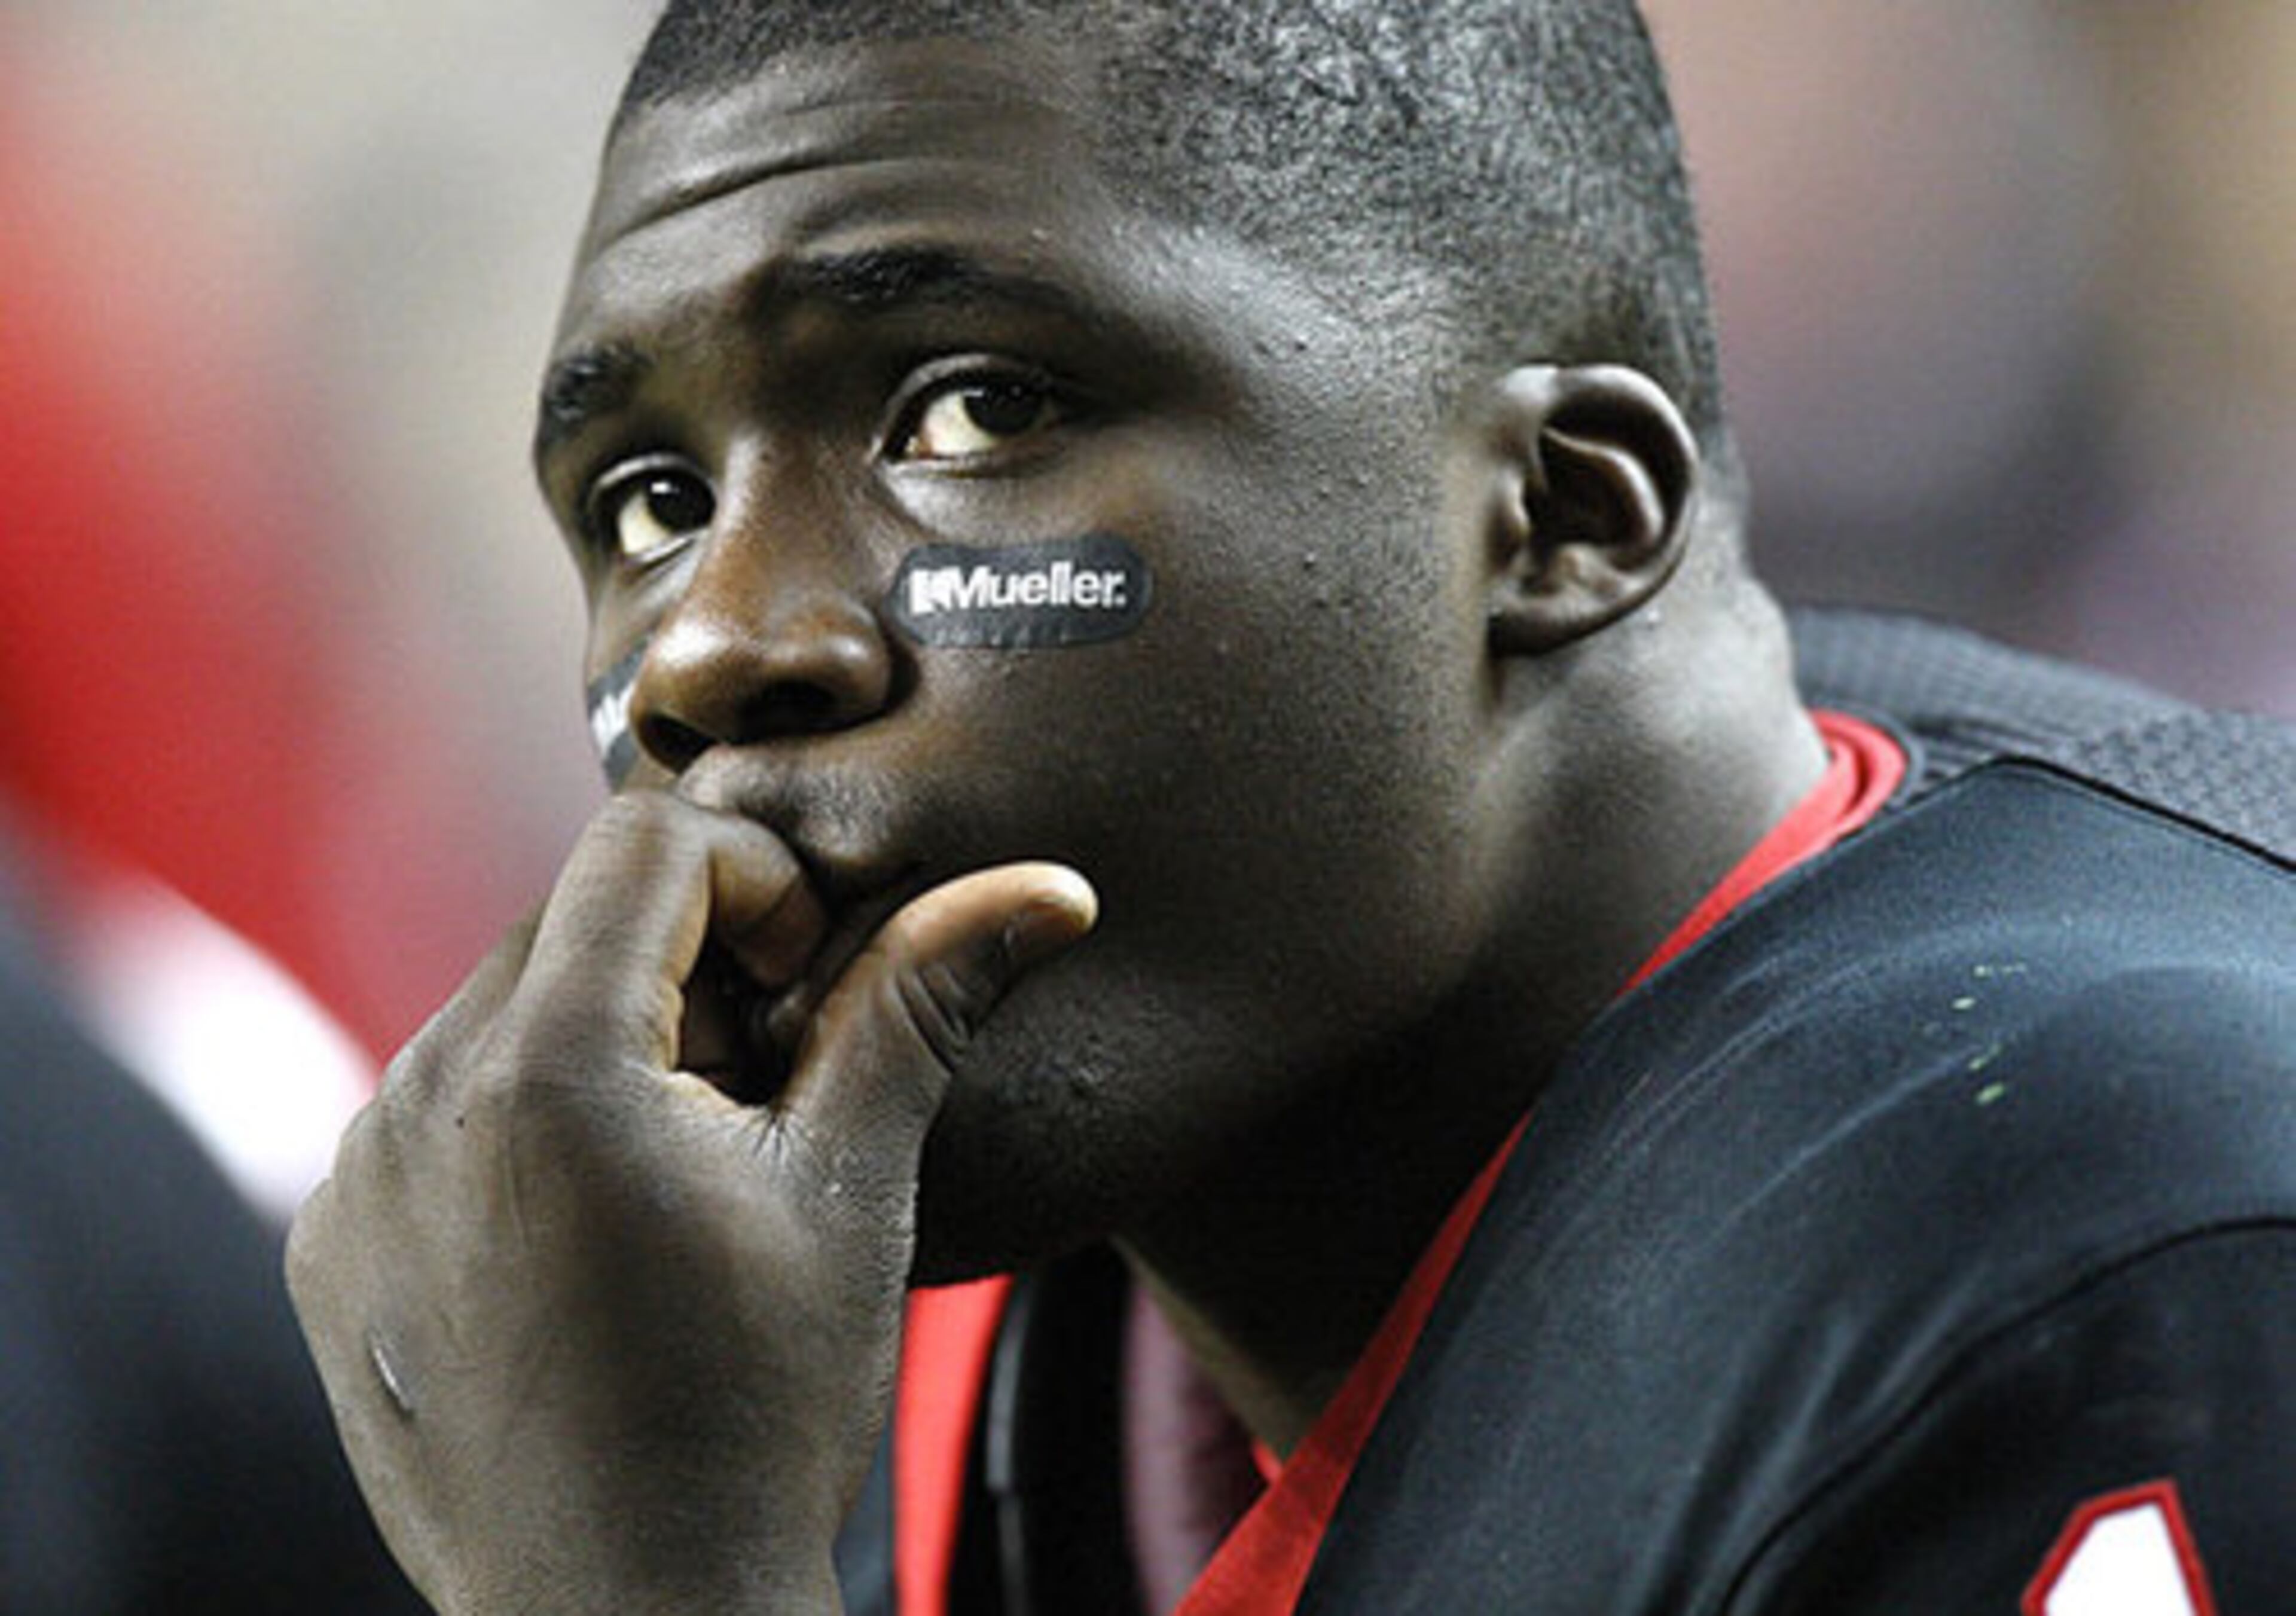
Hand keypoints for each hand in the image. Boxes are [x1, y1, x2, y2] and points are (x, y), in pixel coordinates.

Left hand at [286, 793, 1094, 1612]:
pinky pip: (437, 1108)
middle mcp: (419, 1099)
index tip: (809, 990)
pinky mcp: (330, 1245)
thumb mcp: (852, 1192)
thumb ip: (919, 1006)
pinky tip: (603, 1232)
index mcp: (549, 1068)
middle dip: (688, 965)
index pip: (647, 841)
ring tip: (688, 1173)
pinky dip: (526, 1123)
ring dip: (610, 1042)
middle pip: (574, 921)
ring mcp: (358, 1176)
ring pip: (505, 1011)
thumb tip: (1041, 887)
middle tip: (767, 1090)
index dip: (758, 880)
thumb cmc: (758, 1417)